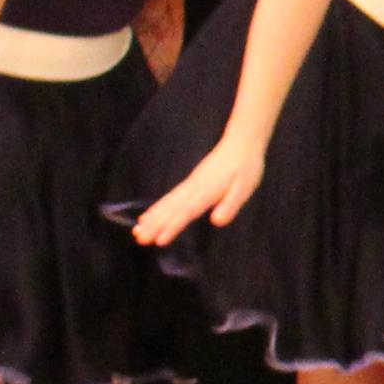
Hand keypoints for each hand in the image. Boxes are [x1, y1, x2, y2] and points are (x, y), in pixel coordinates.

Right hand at [128, 137, 264, 245]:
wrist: (241, 142)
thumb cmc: (246, 167)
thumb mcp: (244, 187)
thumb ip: (230, 204)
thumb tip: (216, 222)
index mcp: (207, 192)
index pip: (186, 212)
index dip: (172, 227)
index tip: (159, 241)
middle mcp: (193, 188)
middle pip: (171, 209)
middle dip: (154, 225)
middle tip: (139, 239)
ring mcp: (190, 185)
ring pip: (167, 203)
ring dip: (152, 218)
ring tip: (137, 232)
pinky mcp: (190, 183)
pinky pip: (170, 197)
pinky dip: (157, 207)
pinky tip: (148, 216)